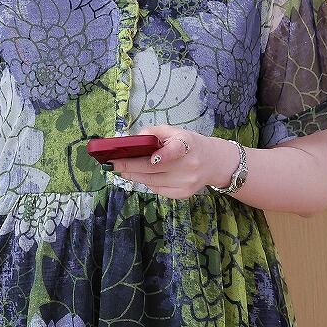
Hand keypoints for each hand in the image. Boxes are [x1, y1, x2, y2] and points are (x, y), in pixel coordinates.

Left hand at [109, 125, 238, 198]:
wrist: (213, 162)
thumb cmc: (189, 144)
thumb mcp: (175, 132)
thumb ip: (154, 132)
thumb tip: (132, 140)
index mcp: (187, 145)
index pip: (175, 151)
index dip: (162, 155)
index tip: (150, 158)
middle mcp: (188, 165)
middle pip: (153, 169)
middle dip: (129, 166)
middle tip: (112, 163)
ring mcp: (186, 182)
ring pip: (152, 181)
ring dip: (133, 176)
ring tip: (121, 169)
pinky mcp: (183, 194)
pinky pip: (158, 189)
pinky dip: (146, 182)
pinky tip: (139, 176)